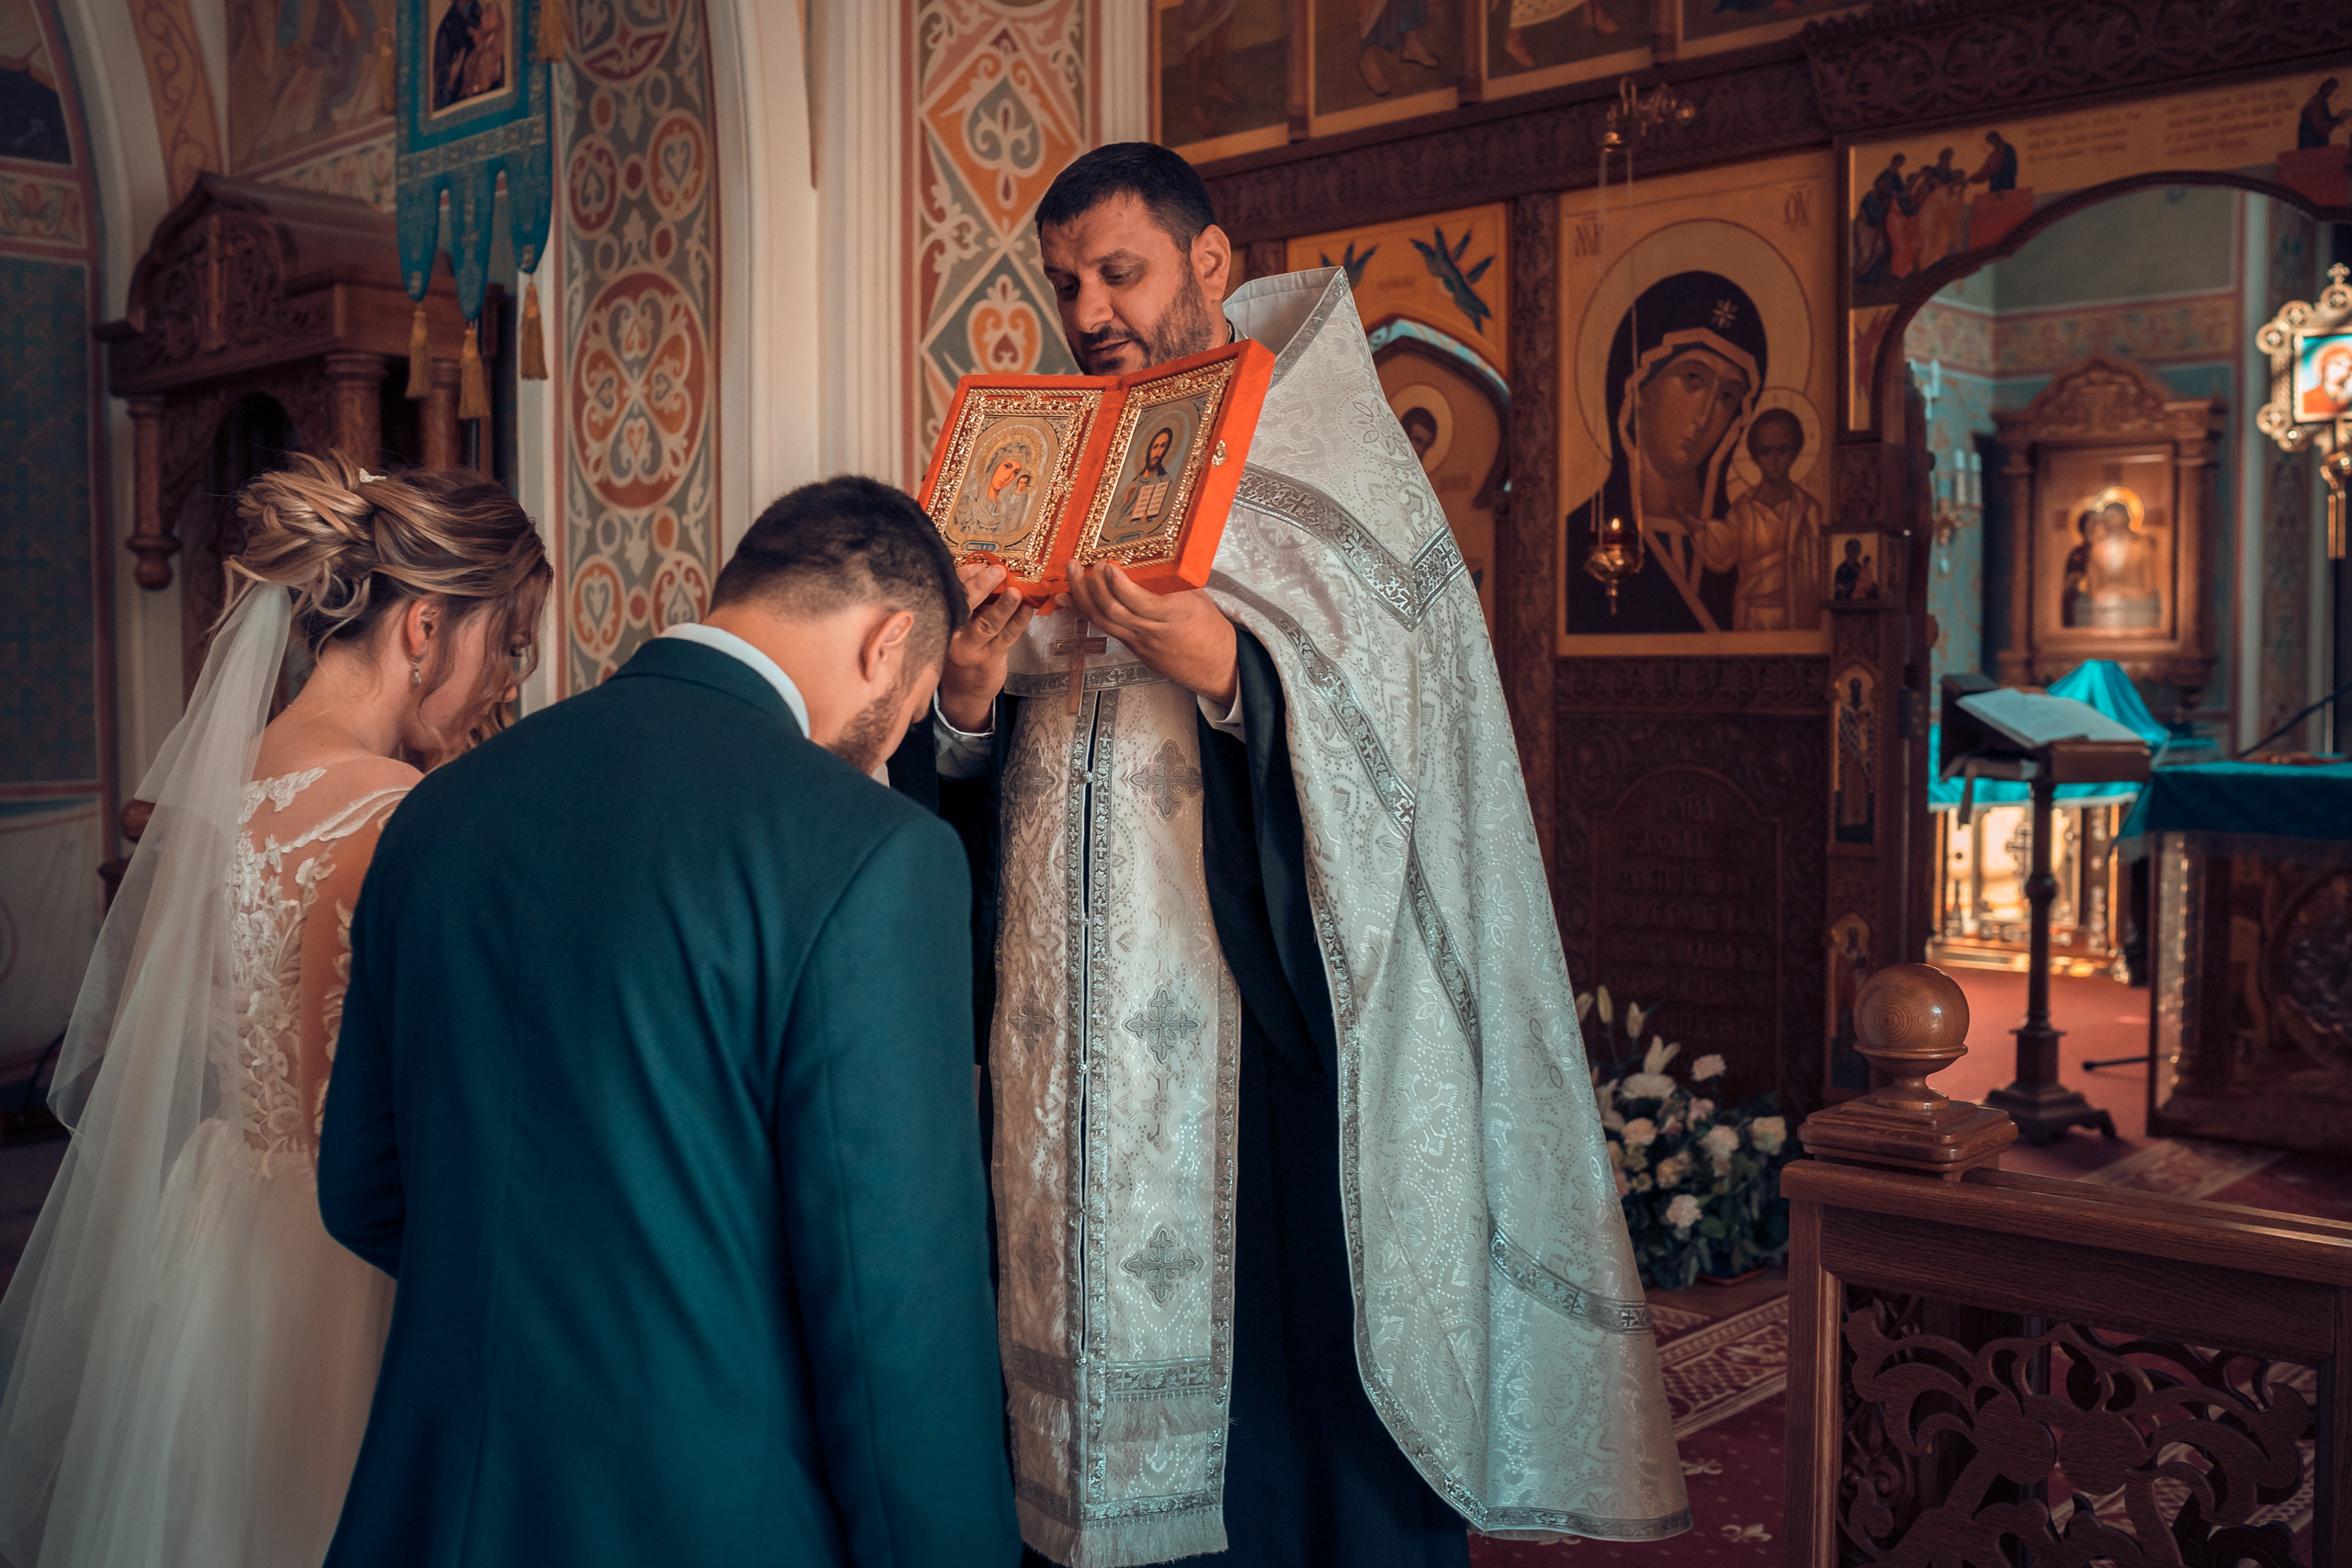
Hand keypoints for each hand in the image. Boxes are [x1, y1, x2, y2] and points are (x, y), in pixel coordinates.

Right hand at [939, 561, 1036, 731]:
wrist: (963, 692)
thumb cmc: (963, 649)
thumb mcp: (959, 622)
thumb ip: (968, 598)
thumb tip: (978, 568)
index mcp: (943, 619)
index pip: (950, 593)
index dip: (964, 577)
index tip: (978, 565)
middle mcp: (952, 633)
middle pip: (965, 605)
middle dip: (981, 586)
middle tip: (998, 571)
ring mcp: (970, 648)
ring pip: (987, 624)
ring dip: (1003, 606)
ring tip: (1015, 591)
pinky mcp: (989, 659)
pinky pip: (1006, 637)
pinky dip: (1018, 622)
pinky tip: (1029, 609)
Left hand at [1063, 563, 1236, 710]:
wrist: (1217, 665)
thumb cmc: (1211, 630)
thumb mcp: (1198, 598)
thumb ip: (1173, 581)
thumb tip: (1152, 556)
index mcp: (1173, 615)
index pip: (1138, 602)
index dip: (1119, 584)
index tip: (1107, 565)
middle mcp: (1152, 631)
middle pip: (1112, 611)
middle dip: (1090, 586)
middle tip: (1079, 565)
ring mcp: (1140, 643)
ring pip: (1103, 622)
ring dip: (1082, 598)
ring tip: (1071, 577)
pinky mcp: (1134, 649)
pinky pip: (1106, 629)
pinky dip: (1086, 613)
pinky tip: (1071, 601)